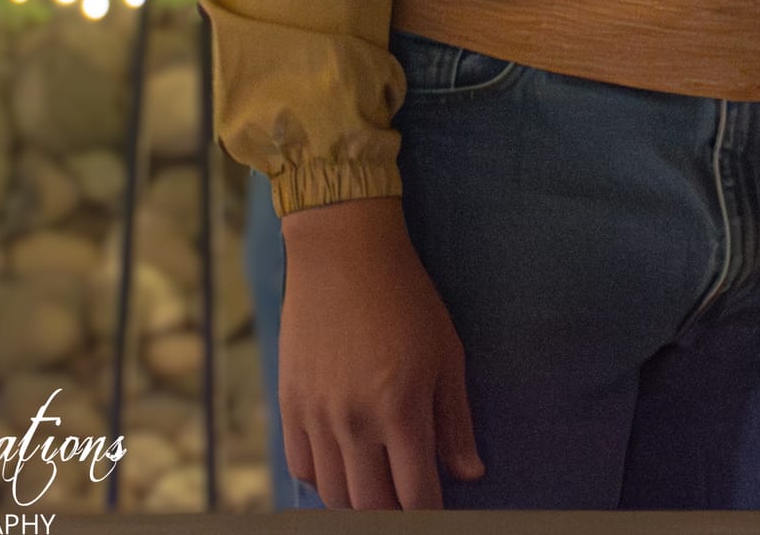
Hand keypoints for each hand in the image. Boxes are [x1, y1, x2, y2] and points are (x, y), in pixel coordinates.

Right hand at [279, 196, 482, 507]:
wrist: (342, 250)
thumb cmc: (406, 296)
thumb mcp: (446, 351)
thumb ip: (455, 419)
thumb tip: (470, 473)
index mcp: (401, 407)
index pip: (416, 495)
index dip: (430, 511)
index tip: (437, 507)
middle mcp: (355, 420)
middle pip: (371, 507)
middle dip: (394, 512)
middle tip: (407, 496)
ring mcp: (317, 414)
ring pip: (334, 495)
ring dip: (358, 499)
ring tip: (378, 481)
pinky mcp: (289, 403)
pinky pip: (301, 468)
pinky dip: (323, 477)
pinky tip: (344, 460)